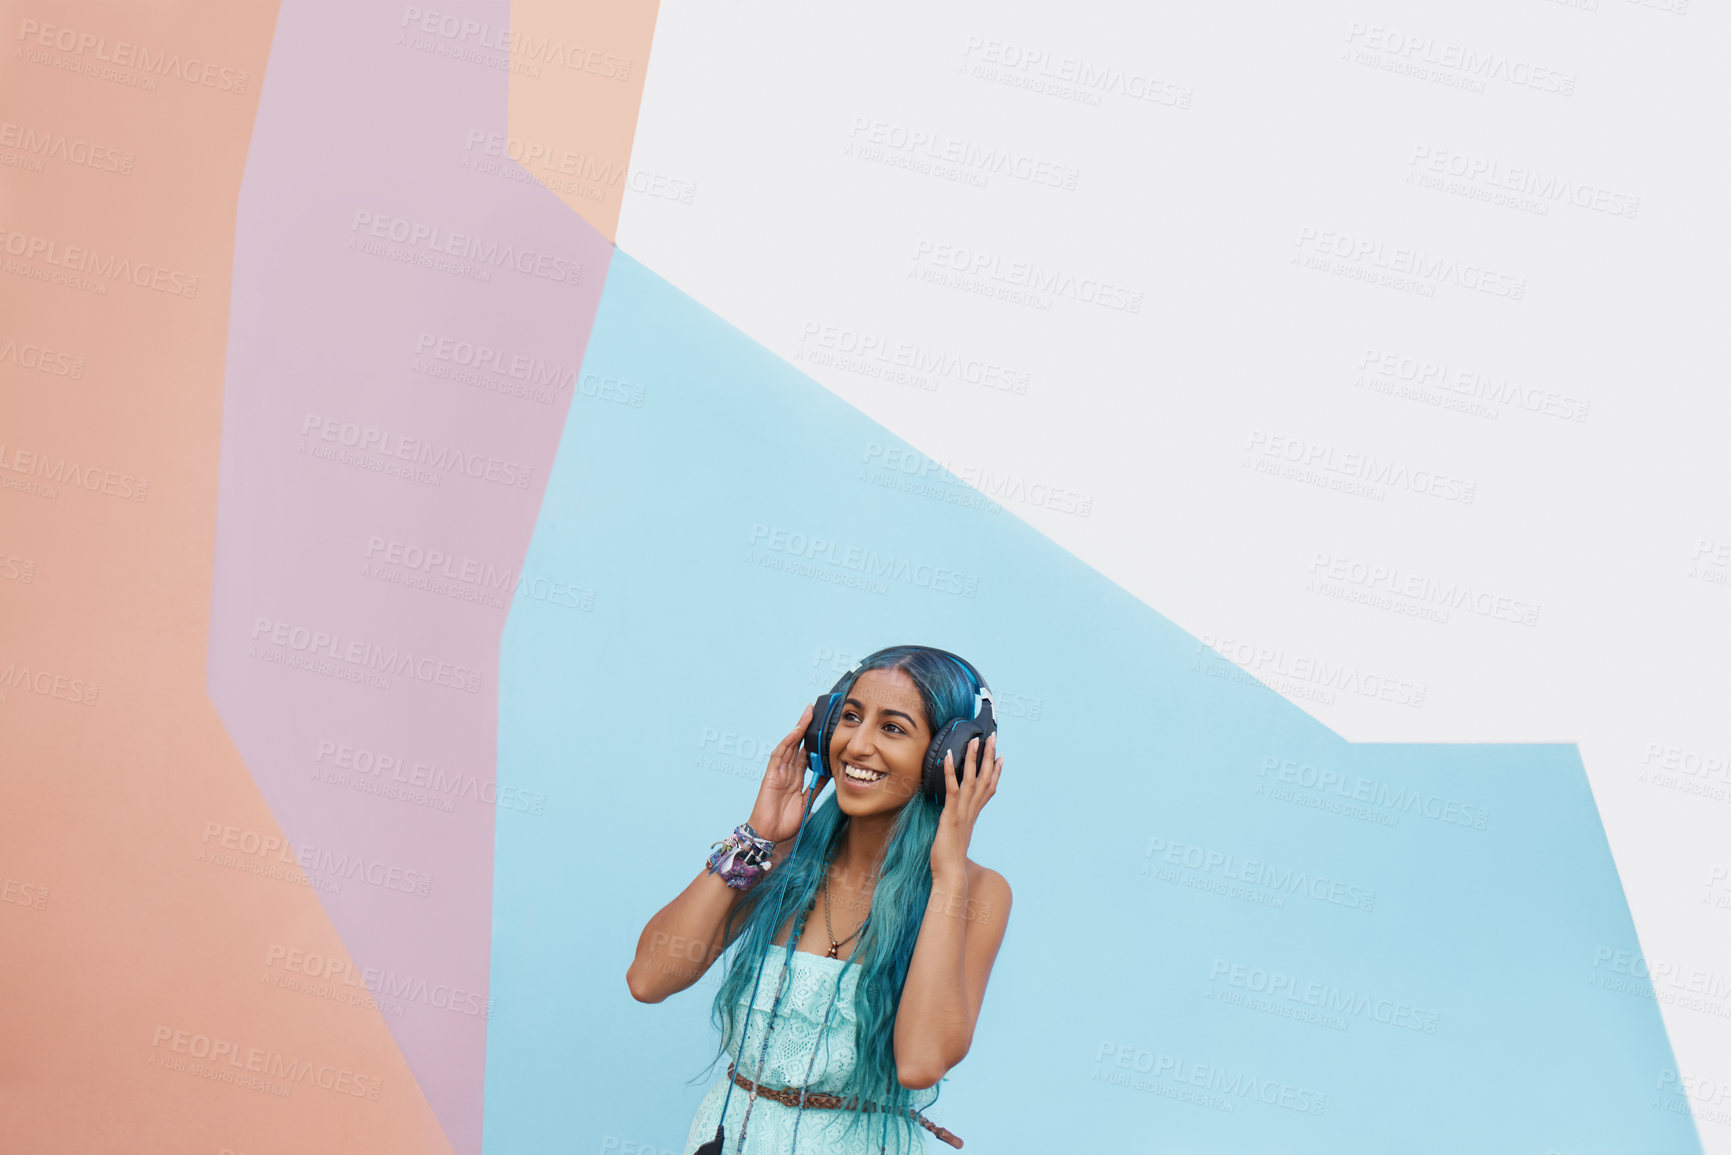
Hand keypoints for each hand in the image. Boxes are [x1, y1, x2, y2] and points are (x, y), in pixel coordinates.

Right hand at [747, 704, 821, 843]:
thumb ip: (816, 787)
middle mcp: (787, 772)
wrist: (769, 835)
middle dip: (806, 728)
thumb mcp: (807, 802)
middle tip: (816, 710)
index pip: (806, 754)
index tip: (825, 728)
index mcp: (796, 778)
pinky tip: (796, 732)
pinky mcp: (771, 775)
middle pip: (798, 745)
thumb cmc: (785, 822)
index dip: (815, 741)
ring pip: (790, 745)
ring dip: (798, 729)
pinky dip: (787, 742)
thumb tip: (829, 775)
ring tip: (808, 713)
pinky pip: (779, 755)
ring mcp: (778, 772)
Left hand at [930, 733, 1000, 876]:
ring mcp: (963, 812)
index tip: (1001, 756)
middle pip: (984, 778)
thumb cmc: (951, 859)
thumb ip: (959, 824)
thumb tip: (956, 820)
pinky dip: (950, 772)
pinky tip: (948, 758)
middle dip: (989, 757)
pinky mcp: (952, 815)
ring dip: (974, 759)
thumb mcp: (957, 836)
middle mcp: (972, 810)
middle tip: (993, 737)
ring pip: (971, 780)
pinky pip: (952, 790)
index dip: (995, 771)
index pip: (989, 788)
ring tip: (975, 740)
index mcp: (974, 814)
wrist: (951, 874)